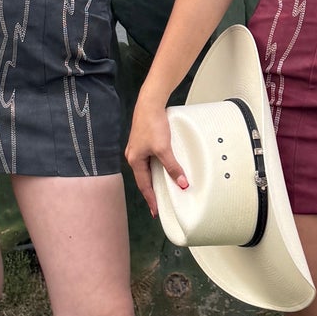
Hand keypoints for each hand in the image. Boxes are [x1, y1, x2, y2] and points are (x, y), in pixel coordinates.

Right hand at [125, 94, 187, 216]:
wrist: (150, 104)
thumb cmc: (153, 125)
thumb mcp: (164, 149)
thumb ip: (172, 167)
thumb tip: (182, 184)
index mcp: (135, 160)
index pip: (144, 185)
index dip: (151, 199)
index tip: (156, 211)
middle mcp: (133, 156)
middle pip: (144, 179)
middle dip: (151, 191)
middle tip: (159, 204)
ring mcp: (137, 148)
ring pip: (147, 169)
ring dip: (154, 179)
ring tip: (162, 190)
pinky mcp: (144, 141)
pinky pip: (149, 160)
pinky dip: (156, 168)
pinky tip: (162, 169)